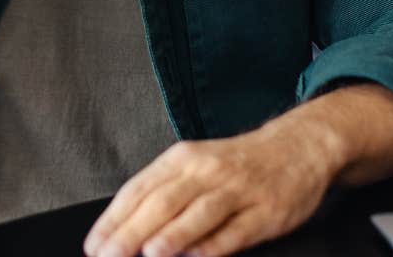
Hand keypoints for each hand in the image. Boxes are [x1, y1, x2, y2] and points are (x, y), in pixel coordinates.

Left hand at [83, 124, 337, 256]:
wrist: (298, 146)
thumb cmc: (238, 164)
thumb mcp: (196, 165)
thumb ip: (164, 192)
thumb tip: (124, 228)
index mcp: (182, 159)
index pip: (139, 189)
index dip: (114, 218)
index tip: (94, 244)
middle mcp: (207, 171)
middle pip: (163, 202)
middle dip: (132, 231)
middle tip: (109, 255)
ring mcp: (238, 190)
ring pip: (200, 212)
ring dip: (173, 234)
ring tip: (150, 252)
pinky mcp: (266, 210)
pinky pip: (237, 230)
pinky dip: (214, 244)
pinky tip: (196, 256)